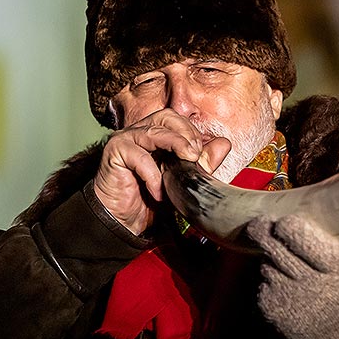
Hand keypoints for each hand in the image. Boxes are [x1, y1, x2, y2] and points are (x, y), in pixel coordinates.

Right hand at [94, 108, 230, 234]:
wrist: (124, 222)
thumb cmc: (149, 200)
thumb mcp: (183, 181)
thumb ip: (203, 163)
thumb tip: (224, 144)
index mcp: (155, 134)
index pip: (177, 120)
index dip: (192, 133)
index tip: (202, 154)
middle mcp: (139, 132)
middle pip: (166, 116)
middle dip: (186, 132)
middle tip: (195, 154)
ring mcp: (125, 139)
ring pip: (154, 131)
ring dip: (175, 145)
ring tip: (186, 163)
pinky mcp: (114, 152)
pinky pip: (138, 156)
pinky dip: (153, 174)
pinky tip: (159, 191)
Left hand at [246, 215, 338, 338]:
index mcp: (338, 265)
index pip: (297, 234)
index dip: (287, 224)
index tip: (287, 220)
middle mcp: (312, 283)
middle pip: (272, 245)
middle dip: (263, 230)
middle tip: (261, 222)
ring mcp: (290, 300)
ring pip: (267, 263)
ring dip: (271, 258)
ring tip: (289, 262)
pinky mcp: (274, 312)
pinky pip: (263, 284)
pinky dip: (271, 280)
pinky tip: (288, 284)